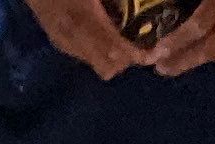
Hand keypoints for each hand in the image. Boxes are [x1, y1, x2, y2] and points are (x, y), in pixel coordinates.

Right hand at [24, 0, 148, 75]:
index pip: (115, 49)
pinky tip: (106, 33)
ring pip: (97, 64)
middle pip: (108, 66)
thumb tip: (144, 3)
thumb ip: (116, 0)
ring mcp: (63, 41)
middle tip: (145, 45)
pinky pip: (86, 56)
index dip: (137, 54)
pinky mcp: (58, 41)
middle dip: (129, 60)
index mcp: (83, 15)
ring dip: (115, 57)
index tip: (157, 49)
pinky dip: (101, 50)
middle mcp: (72, 35)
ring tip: (128, 39)